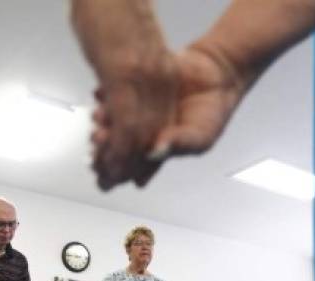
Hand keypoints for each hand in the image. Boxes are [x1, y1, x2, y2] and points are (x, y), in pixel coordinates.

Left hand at [90, 45, 244, 189]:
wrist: (217, 73)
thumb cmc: (212, 111)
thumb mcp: (202, 135)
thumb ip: (180, 144)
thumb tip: (155, 152)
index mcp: (155, 151)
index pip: (129, 167)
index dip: (114, 171)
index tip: (103, 172)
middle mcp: (143, 133)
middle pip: (115, 147)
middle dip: (103, 148)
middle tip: (97, 142)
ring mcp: (138, 112)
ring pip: (112, 122)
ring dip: (102, 123)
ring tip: (97, 121)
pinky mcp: (136, 90)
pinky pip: (115, 95)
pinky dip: (106, 96)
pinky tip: (100, 97)